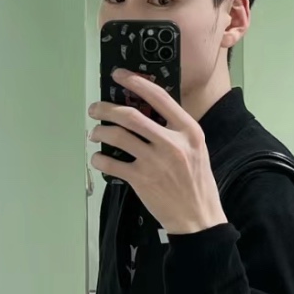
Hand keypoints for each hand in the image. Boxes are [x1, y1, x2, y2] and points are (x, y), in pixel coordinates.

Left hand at [88, 70, 227, 234]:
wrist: (198, 217)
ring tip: (95, 133)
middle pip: (130, 116)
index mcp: (189, 131)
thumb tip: (146, 112)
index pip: (159, 97)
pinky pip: (111, 164)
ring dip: (99, 132)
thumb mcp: (197, 149)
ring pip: (117, 136)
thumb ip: (176, 130)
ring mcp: (155, 162)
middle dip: (106, 109)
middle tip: (95, 109)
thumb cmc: (197, 182)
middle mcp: (172, 143)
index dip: (135, 82)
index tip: (119, 75)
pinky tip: (99, 159)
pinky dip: (99, 160)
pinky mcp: (141, 180)